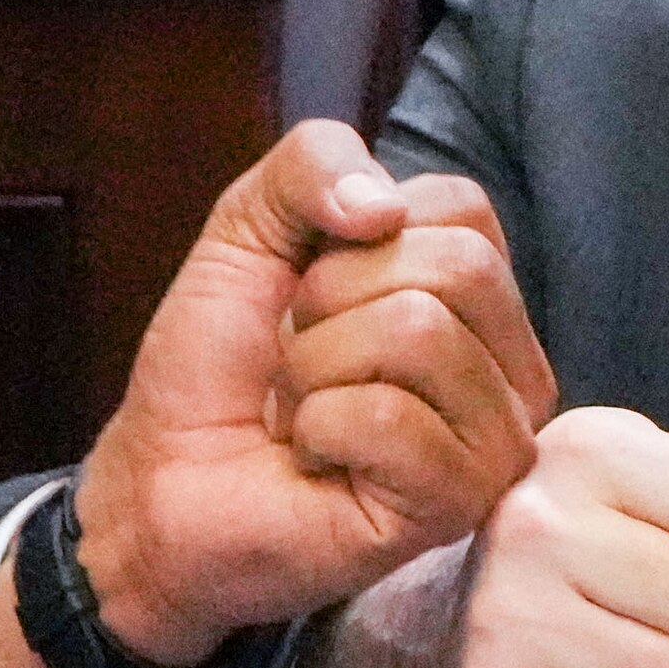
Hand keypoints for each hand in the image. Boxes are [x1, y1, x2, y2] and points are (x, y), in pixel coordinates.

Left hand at [0, 124, 554, 667]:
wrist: (160, 485)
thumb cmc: (218, 367)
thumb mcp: (250, 229)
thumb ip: (313, 163)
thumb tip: (381, 206)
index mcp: (477, 297)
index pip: (464, 209)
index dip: (353, 235)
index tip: (308, 293)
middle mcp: (508, 368)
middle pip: (457, 266)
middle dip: (332, 299)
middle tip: (297, 360)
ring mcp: (494, 441)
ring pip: (421, 334)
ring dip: (316, 368)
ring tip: (302, 413)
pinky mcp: (457, 504)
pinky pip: (392, 415)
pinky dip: (320, 425)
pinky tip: (315, 460)